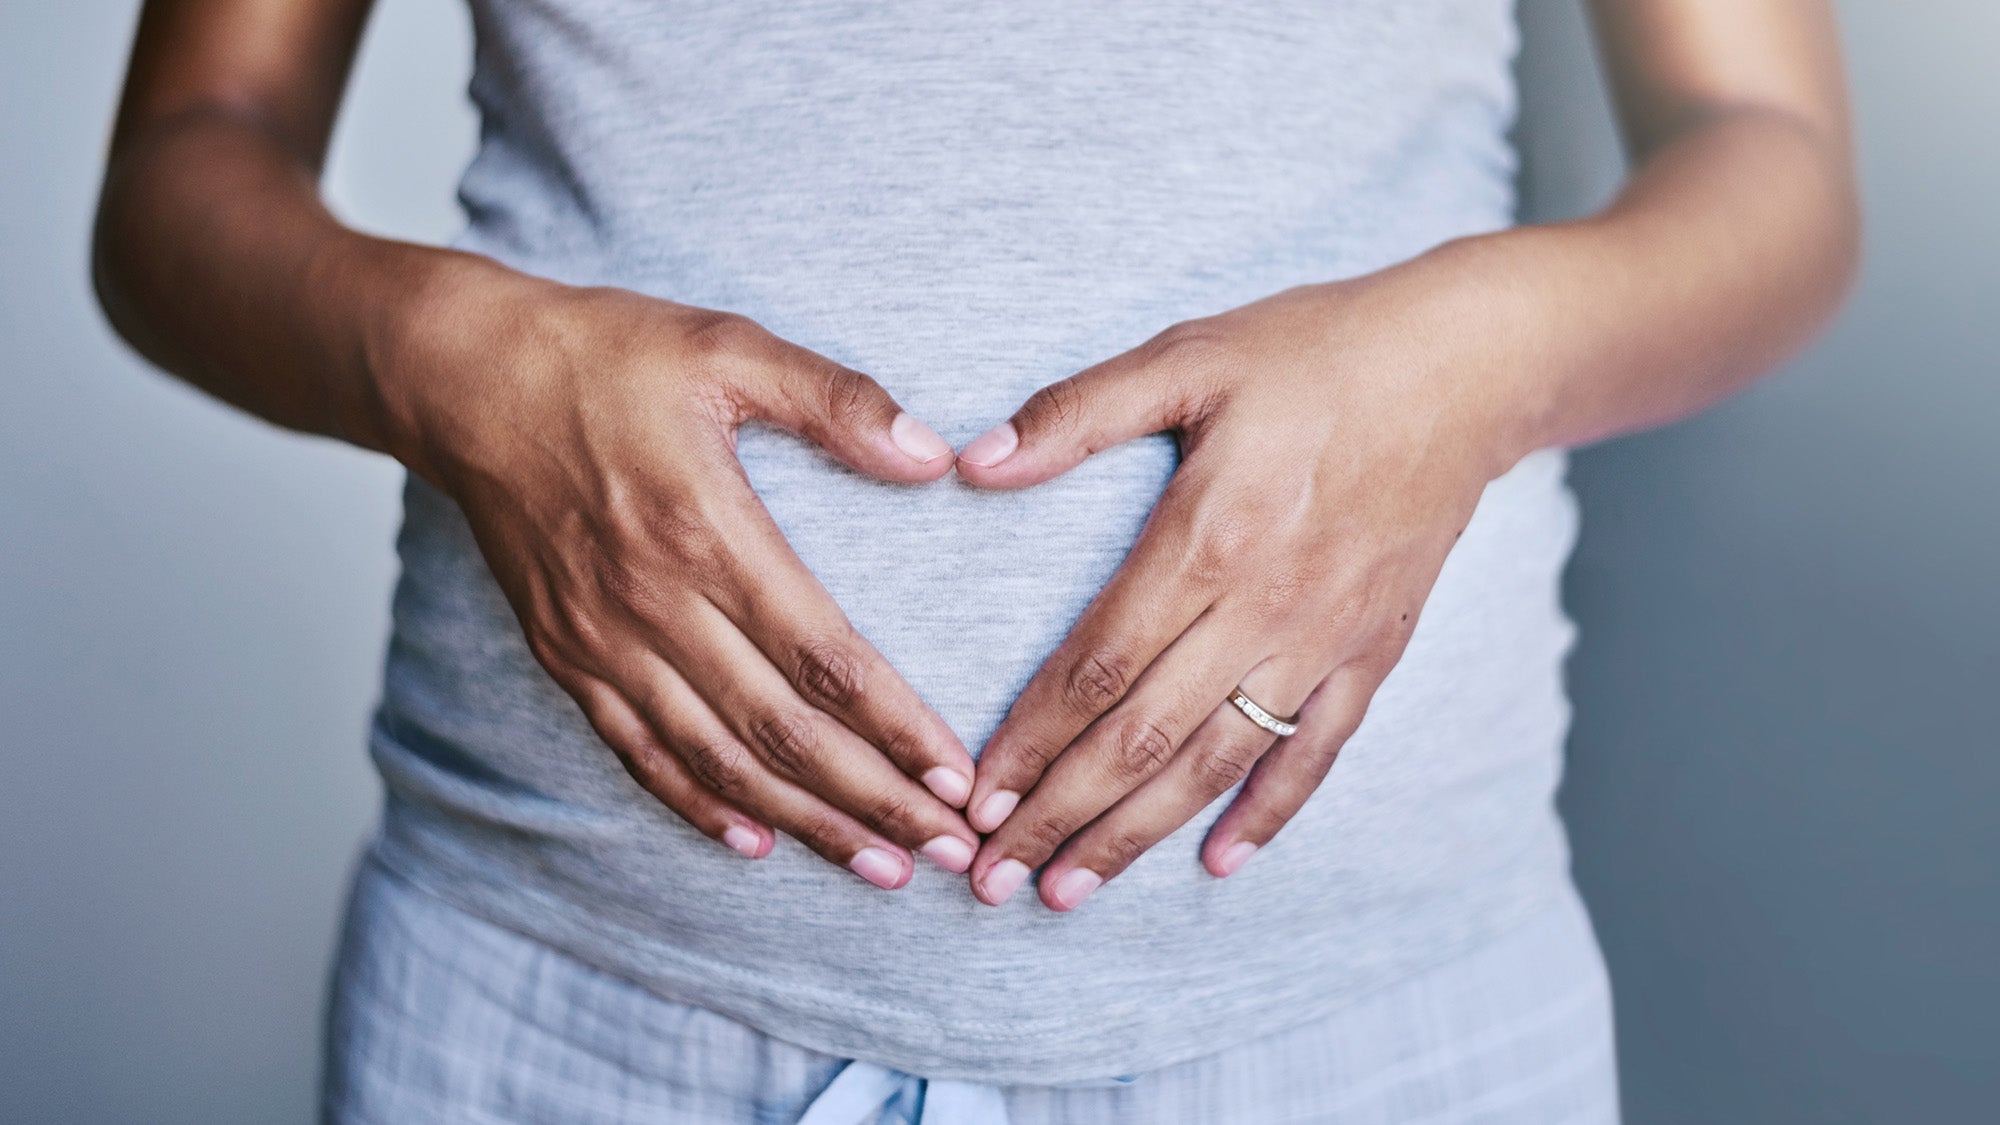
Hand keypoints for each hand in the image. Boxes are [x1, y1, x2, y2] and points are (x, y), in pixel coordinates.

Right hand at [386, 266, 980, 887]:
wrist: (462, 379)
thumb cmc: (603, 355)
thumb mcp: (727, 347)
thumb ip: (836, 400)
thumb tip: (932, 454)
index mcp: (708, 531)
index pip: (824, 658)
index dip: (897, 727)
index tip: (957, 777)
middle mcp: (655, 604)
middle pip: (782, 733)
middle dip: (875, 801)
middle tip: (948, 848)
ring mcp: (603, 641)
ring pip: (719, 760)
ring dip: (805, 822)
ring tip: (880, 866)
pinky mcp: (565, 656)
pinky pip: (639, 752)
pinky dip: (697, 804)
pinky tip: (752, 840)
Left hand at [953, 268, 1527, 908]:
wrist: (1464, 368)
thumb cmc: (1314, 351)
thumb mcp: (1188, 356)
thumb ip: (1077, 413)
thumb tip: (972, 463)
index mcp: (1206, 537)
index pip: (1096, 667)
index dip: (1029, 742)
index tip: (974, 800)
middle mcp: (1264, 607)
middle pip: (1143, 738)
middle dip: (1061, 816)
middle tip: (992, 878)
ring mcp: (1324, 639)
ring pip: (1218, 763)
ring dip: (1139, 834)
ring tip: (1071, 891)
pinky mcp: (1373, 651)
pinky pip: (1315, 751)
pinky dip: (1268, 813)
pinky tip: (1217, 861)